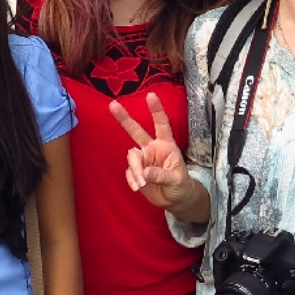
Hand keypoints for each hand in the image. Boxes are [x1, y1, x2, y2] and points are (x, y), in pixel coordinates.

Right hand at [110, 93, 197, 213]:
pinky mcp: (136, 171)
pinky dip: (132, 179)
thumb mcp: (176, 180)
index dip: (156, 110)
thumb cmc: (181, 185)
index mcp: (166, 145)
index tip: (150, 95)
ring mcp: (143, 159)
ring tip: (141, 183)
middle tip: (113, 105)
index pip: (161, 124)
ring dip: (135, 170)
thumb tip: (145, 173)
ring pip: (132, 157)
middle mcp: (152, 148)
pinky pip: (129, 172)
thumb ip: (162, 175)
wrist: (175, 199)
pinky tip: (137, 187)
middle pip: (136, 131)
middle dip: (125, 119)